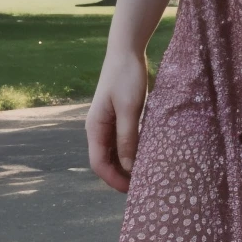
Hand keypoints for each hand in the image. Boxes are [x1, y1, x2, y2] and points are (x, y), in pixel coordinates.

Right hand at [86, 45, 149, 192]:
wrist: (126, 50)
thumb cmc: (127, 77)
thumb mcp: (129, 108)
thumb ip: (127, 137)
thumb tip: (128, 167)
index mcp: (95, 128)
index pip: (99, 164)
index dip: (114, 180)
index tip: (133, 190)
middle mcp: (97, 128)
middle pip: (105, 161)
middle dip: (120, 176)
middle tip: (143, 187)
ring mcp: (106, 122)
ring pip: (113, 152)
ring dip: (126, 165)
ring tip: (145, 175)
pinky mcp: (117, 116)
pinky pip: (121, 140)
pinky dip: (130, 151)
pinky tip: (145, 155)